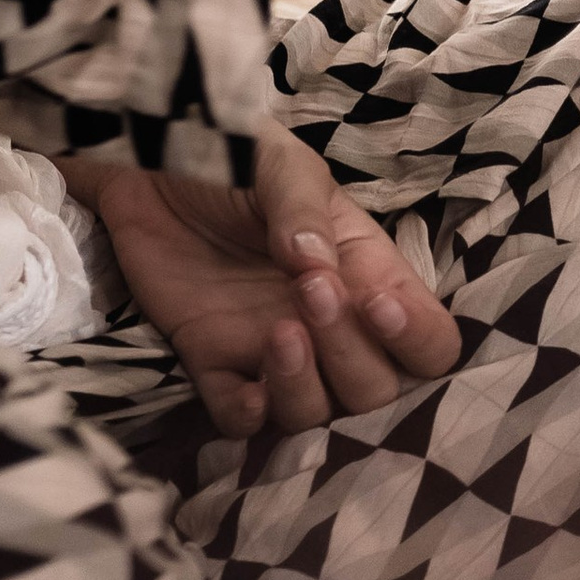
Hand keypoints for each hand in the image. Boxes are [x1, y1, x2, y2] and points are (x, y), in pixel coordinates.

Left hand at [61, 129, 462, 438]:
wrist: (151, 163)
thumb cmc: (235, 159)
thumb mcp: (281, 165)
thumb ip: (302, 209)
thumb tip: (316, 265)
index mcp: (368, 274)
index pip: (429, 340)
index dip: (417, 339)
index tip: (376, 304)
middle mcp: (331, 326)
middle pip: (377, 389)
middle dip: (351, 355)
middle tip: (310, 295)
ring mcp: (271, 350)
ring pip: (316, 413)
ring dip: (303, 389)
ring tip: (277, 333)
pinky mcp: (212, 363)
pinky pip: (241, 420)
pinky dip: (247, 416)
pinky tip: (241, 384)